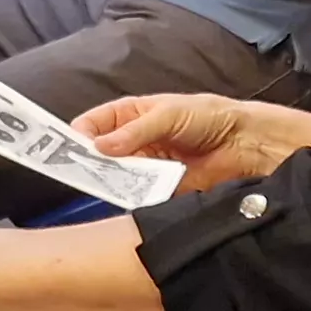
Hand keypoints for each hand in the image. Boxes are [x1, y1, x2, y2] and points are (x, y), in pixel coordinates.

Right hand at [82, 92, 310, 188]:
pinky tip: (122, 196)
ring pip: (115, 175)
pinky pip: (137, 193)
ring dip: (106, 179)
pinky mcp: (159, 189)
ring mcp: (146, 166)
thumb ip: (135, 131)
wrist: (243, 144)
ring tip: (96, 183)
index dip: (80, 132)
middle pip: (100, 152)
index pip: (96, 123)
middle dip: (87, 159)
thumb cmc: (208, 117)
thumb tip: (100, 146)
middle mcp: (134, 141)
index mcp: (132, 115)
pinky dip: (129, 196)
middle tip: (74, 169)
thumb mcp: (168, 115)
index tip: (67, 145)